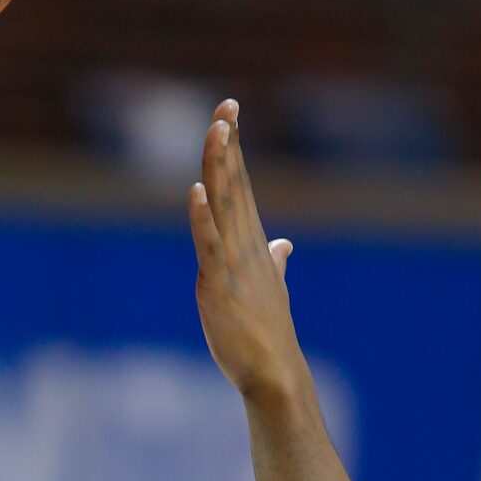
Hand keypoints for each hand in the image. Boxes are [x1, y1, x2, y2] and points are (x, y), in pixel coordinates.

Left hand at [188, 98, 302, 397]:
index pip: (243, 185)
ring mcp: (232, 263)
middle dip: (228, 145)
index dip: (235, 148)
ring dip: (220, 166)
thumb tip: (283, 246)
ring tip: (217, 129)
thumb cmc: (267, 333)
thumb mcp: (269, 288)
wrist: (273, 375)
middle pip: (235, 185)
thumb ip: (274, 262)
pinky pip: (209, 245)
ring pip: (224, 205)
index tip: (230, 111)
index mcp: (252, 243)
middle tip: (226, 105)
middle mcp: (245, 245)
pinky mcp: (217, 285)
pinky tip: (196, 190)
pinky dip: (203, 217)